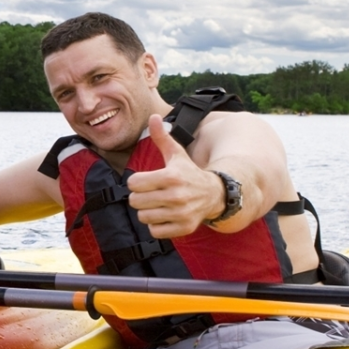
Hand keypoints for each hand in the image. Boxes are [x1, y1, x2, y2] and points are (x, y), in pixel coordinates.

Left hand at [126, 114, 221, 238]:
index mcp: (171, 176)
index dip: (137, 181)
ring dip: (147, 211)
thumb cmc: (189, 172)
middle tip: (152, 193)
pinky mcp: (183, 228)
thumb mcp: (176, 153)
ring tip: (159, 204)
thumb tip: (153, 116)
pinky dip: (156, 225)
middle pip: (135, 201)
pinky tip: (166, 215)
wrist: (215, 194)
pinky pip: (154, 231)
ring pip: (143, 217)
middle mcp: (176, 196)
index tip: (147, 180)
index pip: (133, 183)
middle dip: (140, 197)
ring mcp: (181, 213)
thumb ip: (162, 137)